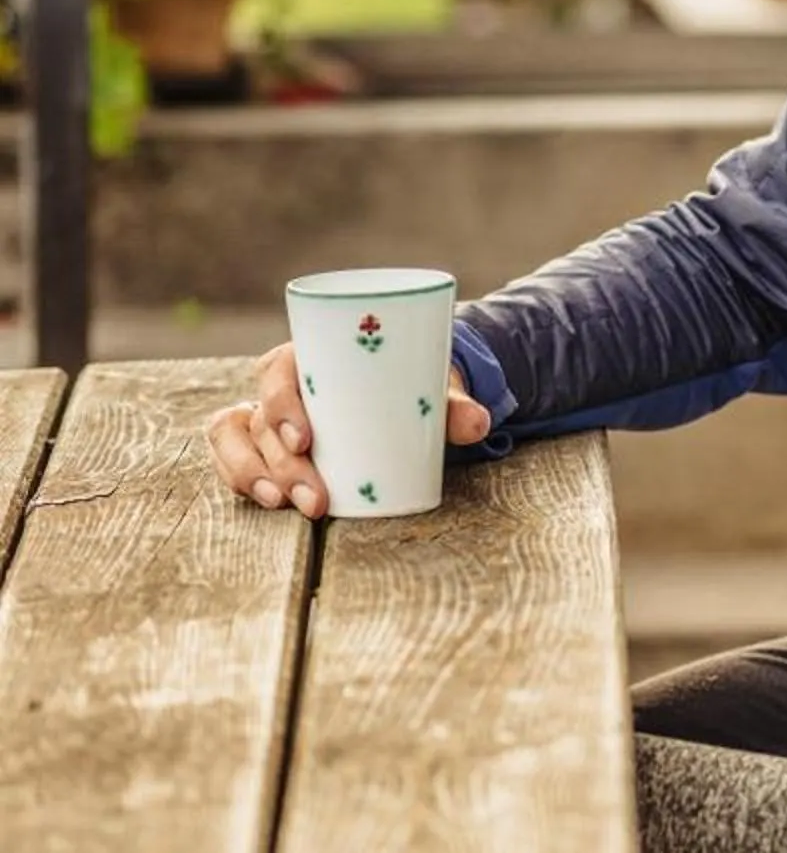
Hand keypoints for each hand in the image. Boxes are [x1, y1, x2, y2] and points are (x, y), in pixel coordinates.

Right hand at [206, 342, 491, 516]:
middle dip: (281, 463)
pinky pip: (234, 458)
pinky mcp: (264, 445)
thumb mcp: (431, 389)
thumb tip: (479, 424)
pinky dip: (243, 478)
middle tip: (316, 497)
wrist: (407, 392)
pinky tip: (268, 500)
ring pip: (239, 440)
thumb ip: (455, 405)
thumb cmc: (410, 384)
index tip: (306, 440)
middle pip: (260, 418)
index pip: (277, 370)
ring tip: (290, 504)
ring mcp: (267, 416)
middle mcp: (282, 385)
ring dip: (255, 476)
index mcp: (311, 354)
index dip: (282, 405)